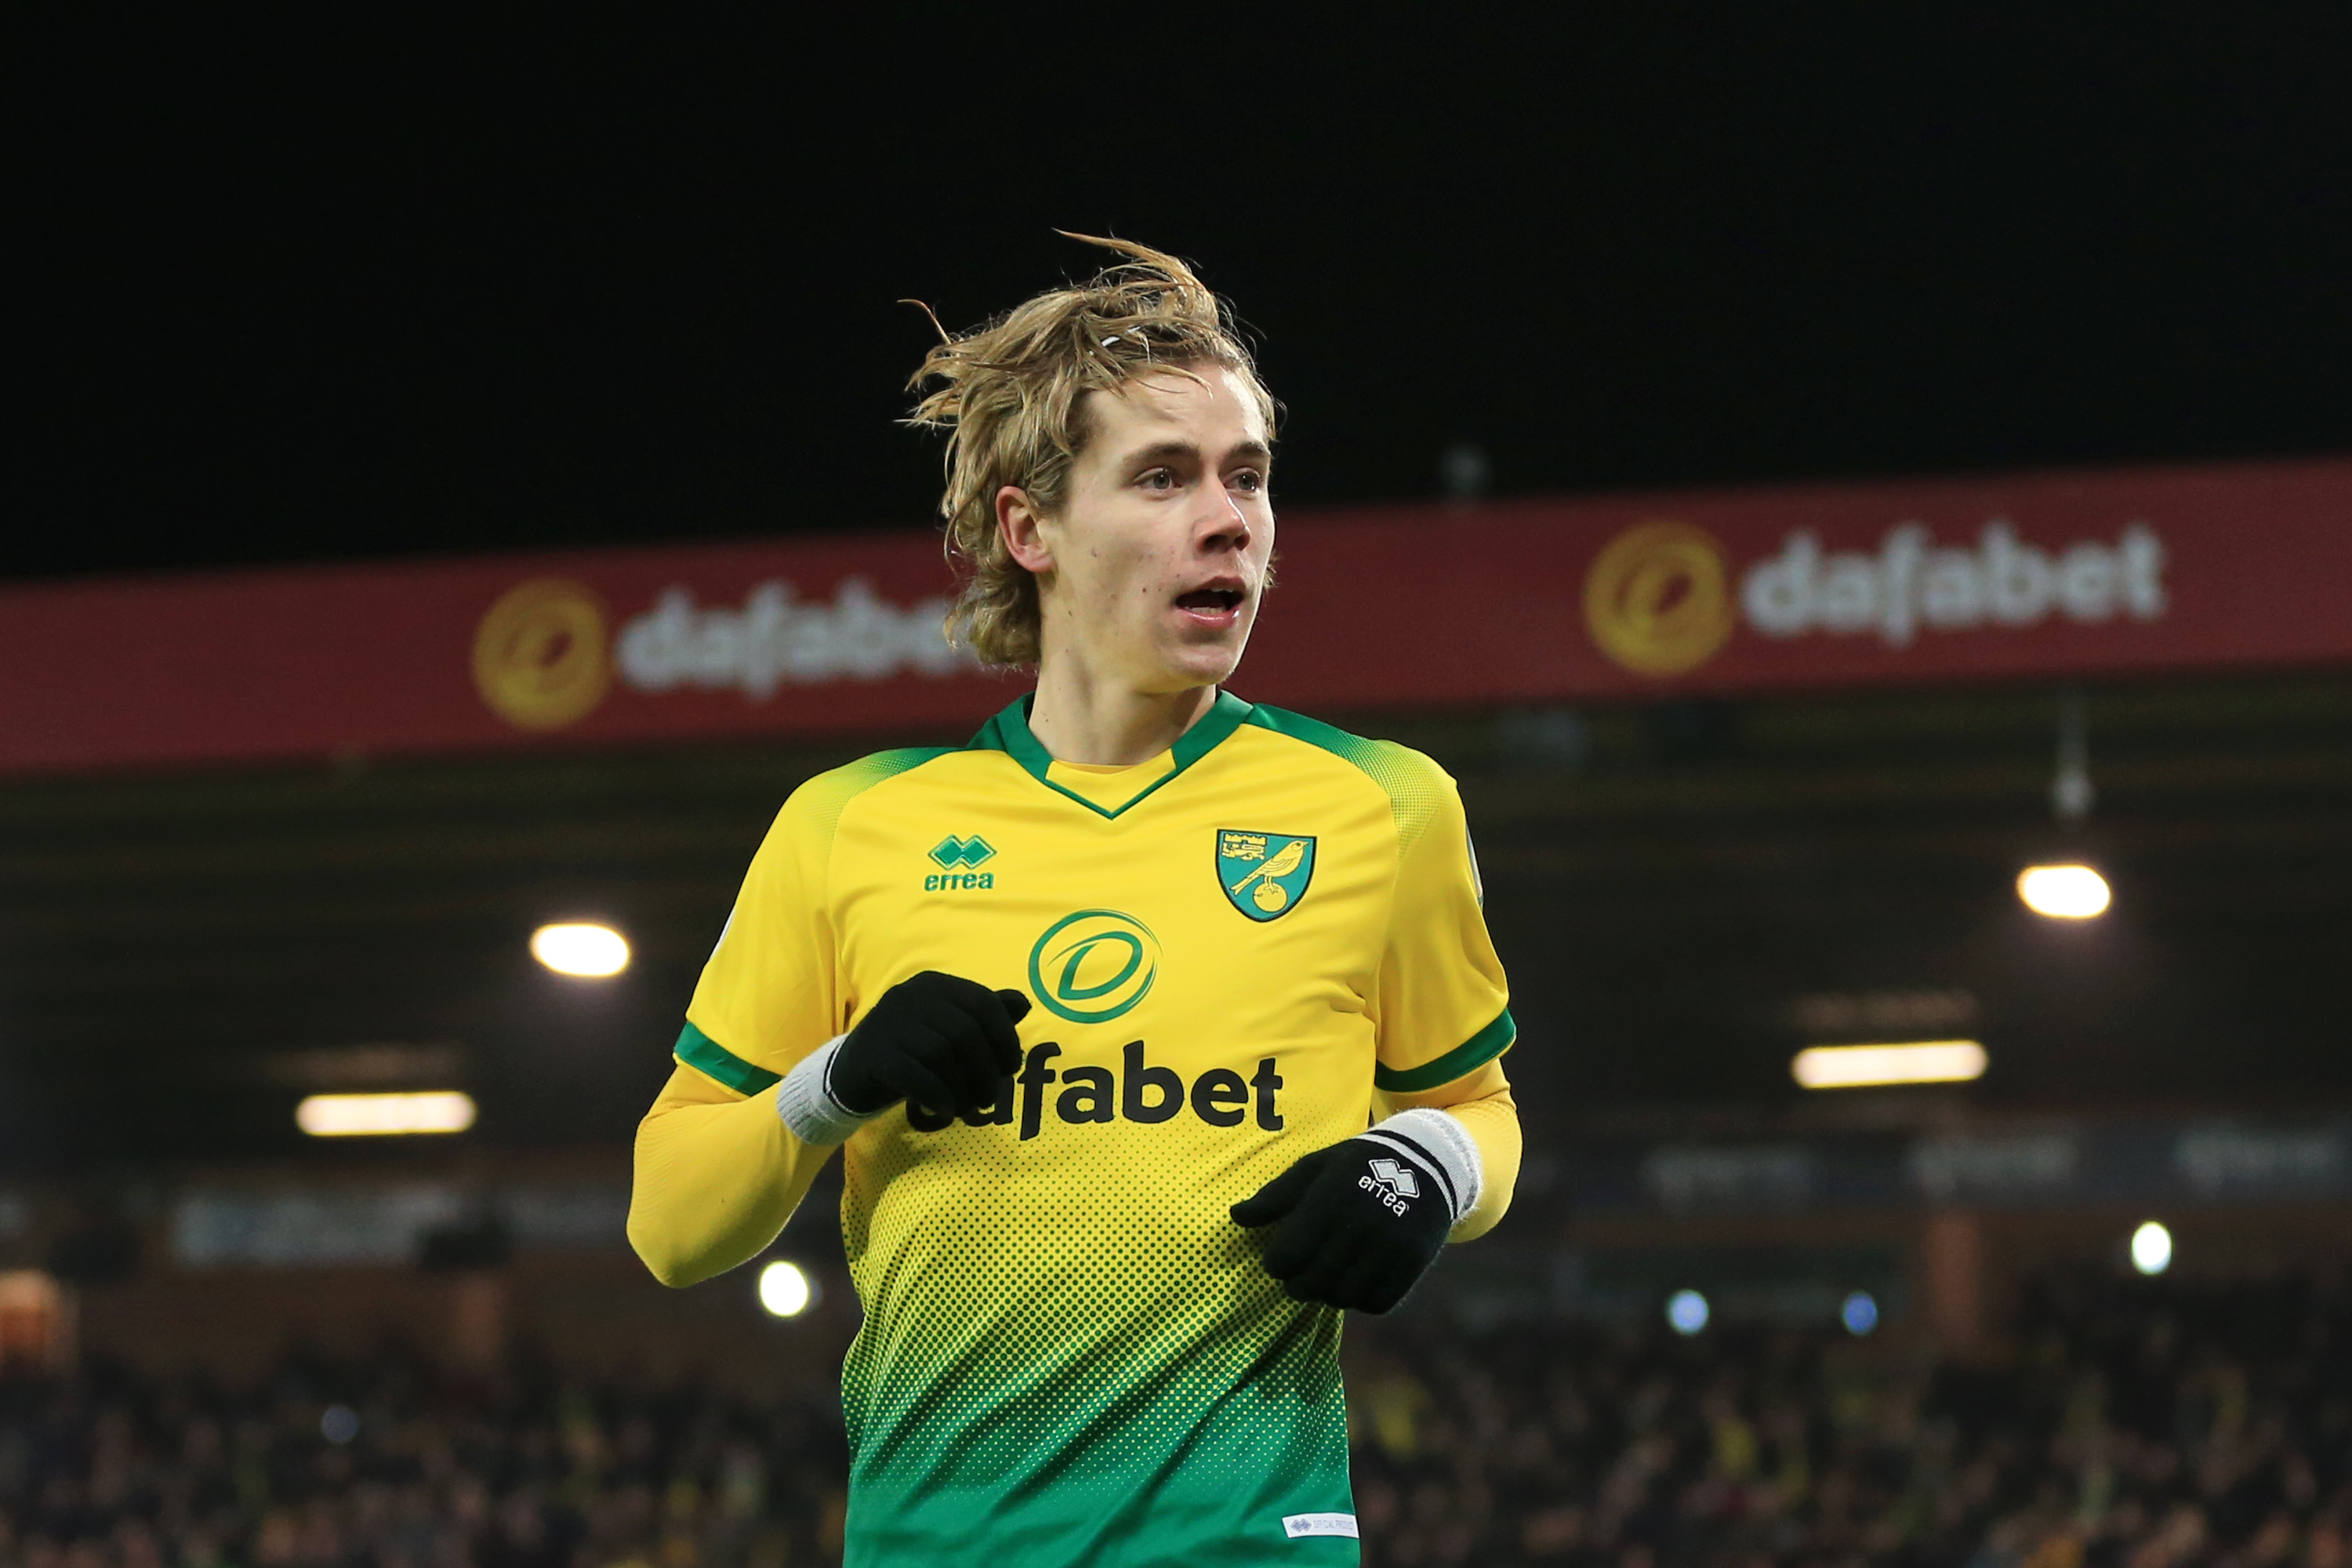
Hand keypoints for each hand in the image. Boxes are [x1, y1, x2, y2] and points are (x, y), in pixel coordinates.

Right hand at [830, 971, 1029, 1119]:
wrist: (854, 1075)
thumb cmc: (912, 1053)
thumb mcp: (950, 1031)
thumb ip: (985, 1017)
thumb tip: (1021, 1003)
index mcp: (935, 985)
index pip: (984, 1003)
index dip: (1006, 1038)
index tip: (1012, 1069)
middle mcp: (910, 995)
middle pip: (965, 1031)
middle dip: (986, 1071)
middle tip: (989, 1099)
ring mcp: (887, 1021)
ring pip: (940, 1053)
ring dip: (963, 1087)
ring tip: (968, 1108)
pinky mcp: (871, 1052)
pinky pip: (913, 1074)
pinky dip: (937, 1095)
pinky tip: (946, 1110)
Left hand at [1230, 1136, 1452, 1313]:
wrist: (1425, 1163)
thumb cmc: (1355, 1166)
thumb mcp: (1314, 1168)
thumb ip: (1275, 1196)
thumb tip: (1236, 1216)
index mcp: (1327, 1202)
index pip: (1285, 1258)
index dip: (1275, 1263)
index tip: (1280, 1257)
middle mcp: (1358, 1228)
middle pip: (1311, 1283)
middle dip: (1297, 1284)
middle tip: (1300, 1273)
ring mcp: (1388, 1249)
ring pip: (1342, 1298)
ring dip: (1328, 1293)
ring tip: (1328, 1276)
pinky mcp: (1411, 1265)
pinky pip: (1376, 1303)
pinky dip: (1361, 1299)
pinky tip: (1356, 1281)